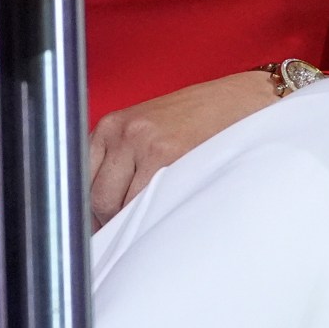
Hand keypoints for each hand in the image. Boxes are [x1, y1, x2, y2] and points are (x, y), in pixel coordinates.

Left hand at [87, 69, 280, 226]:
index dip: (90, 210)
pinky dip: (153, 215)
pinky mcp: (170, 156)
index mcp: (113, 124)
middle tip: (134, 227)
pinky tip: (170, 208)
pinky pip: (146, 204)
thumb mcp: (150, 130)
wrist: (248, 100)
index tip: (100, 226)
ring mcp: (146, 144)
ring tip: (157, 216)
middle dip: (112, 220)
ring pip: (118, 206)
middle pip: (97, 198)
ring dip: (133, 221)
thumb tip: (97, 215)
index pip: (80, 180)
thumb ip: (121, 161)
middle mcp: (125, 131)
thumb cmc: (203, 120)